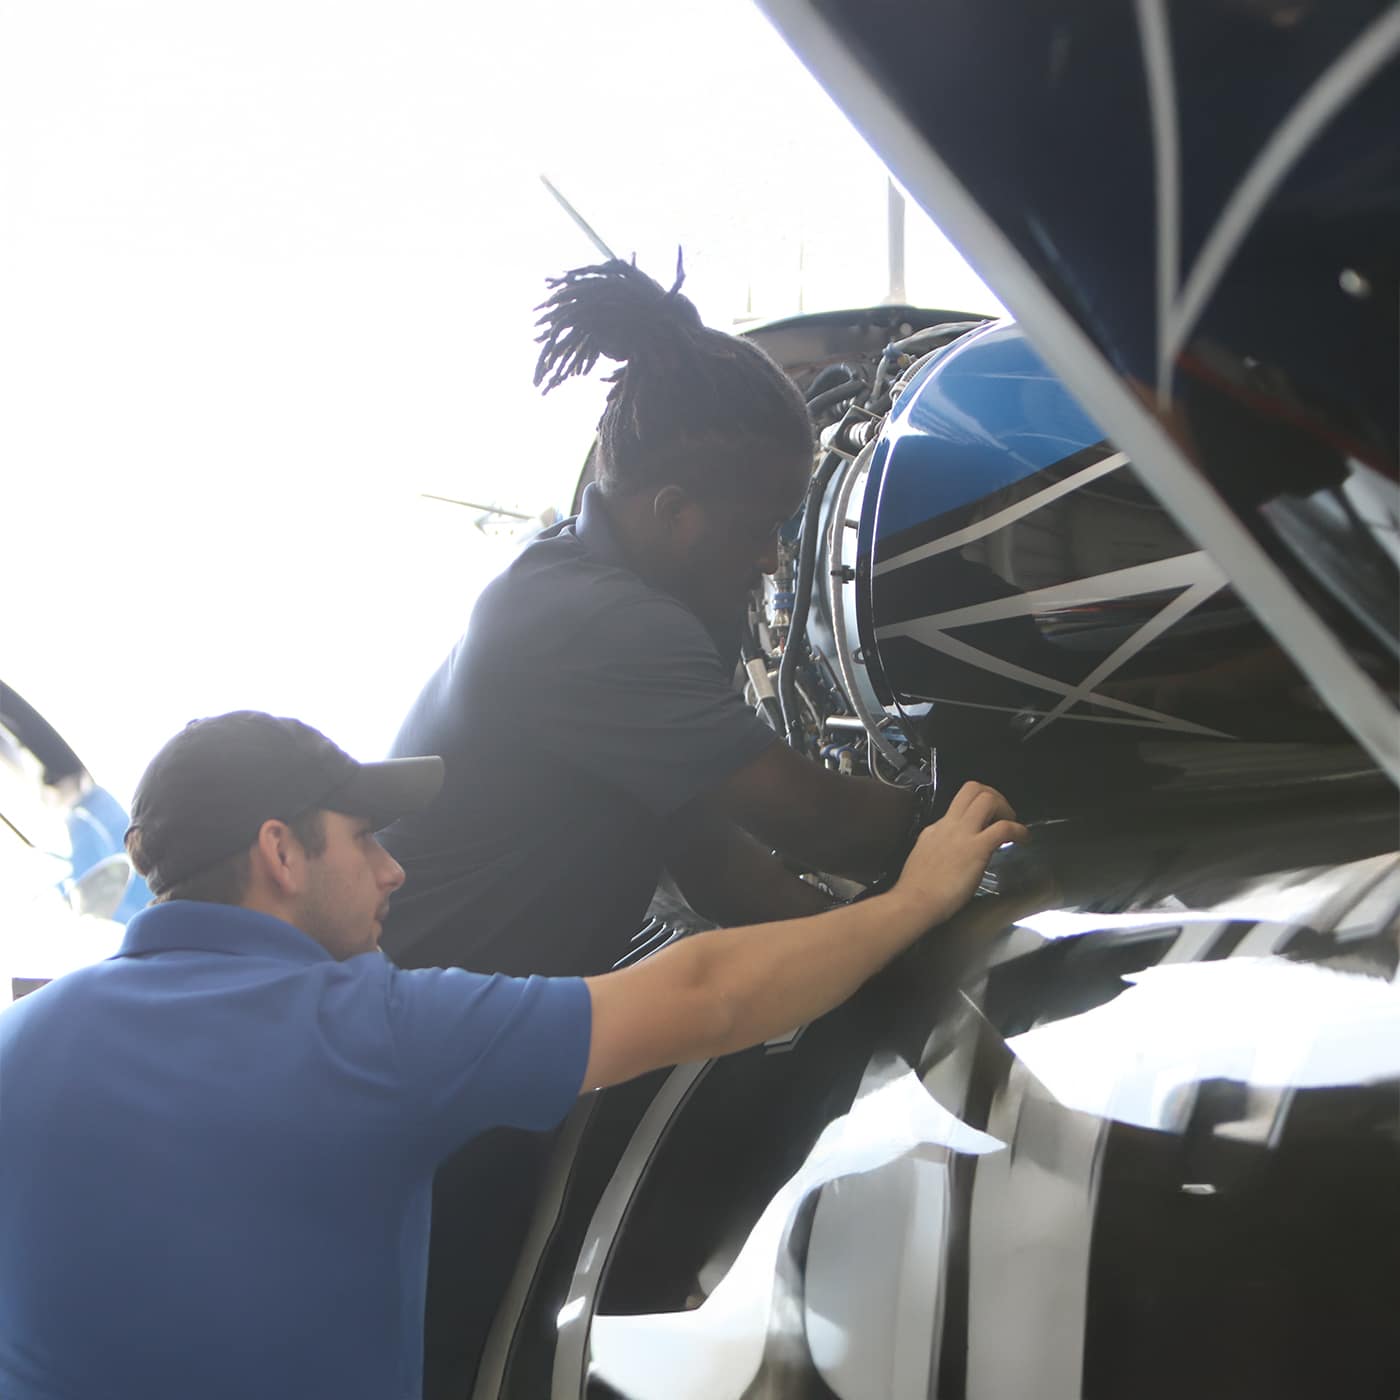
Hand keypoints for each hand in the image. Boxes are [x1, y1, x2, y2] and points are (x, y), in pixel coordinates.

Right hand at [889, 781, 1027, 928]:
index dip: (978, 808)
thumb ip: (937, 848)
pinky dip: (1019, 830)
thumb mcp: (922, 857)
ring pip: (987, 799)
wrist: (913, 901)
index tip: (988, 820)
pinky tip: (1023, 839)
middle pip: (973, 789)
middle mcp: (950, 825)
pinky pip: (1004, 828)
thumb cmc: (916, 889)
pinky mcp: (977, 849)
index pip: (959, 804)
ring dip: (1006, 808)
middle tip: (1004, 814)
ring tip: (1013, 825)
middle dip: (994, 796)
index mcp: (936, 828)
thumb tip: (948, 849)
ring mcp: (963, 834)